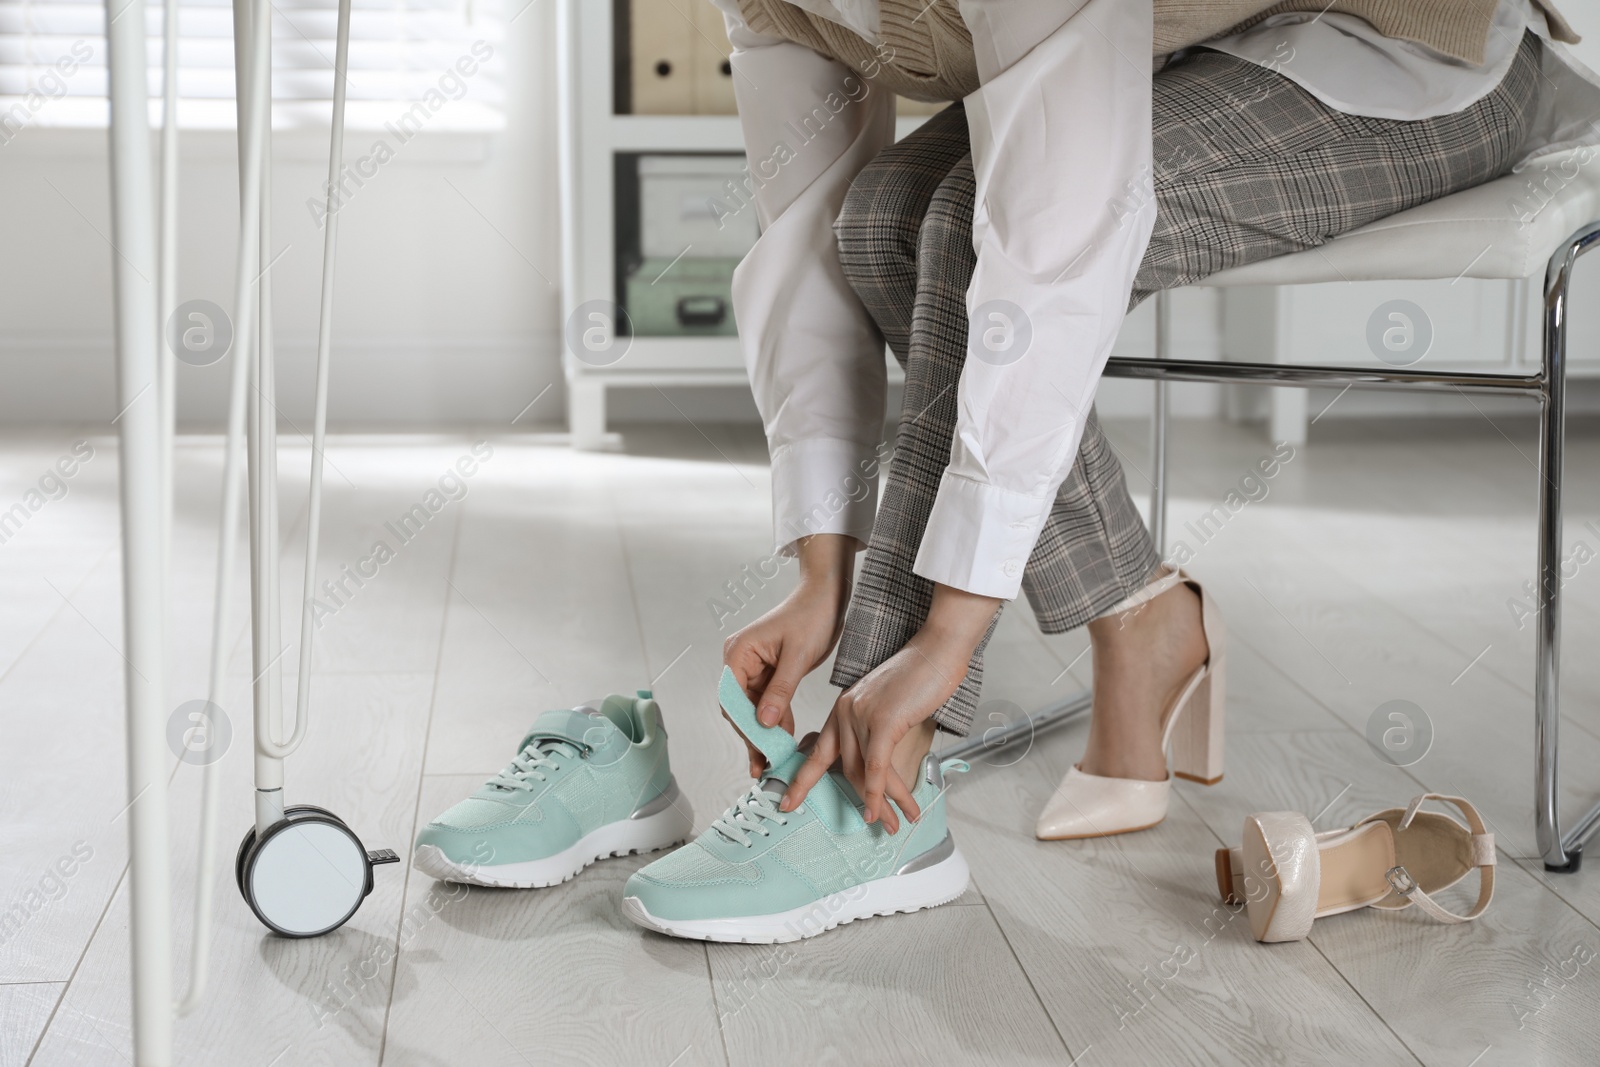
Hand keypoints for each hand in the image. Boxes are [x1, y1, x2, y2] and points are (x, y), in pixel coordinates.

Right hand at [722, 534, 852, 776]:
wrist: (827, 597)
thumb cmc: (812, 616)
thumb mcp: (798, 657)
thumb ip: (780, 691)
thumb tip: (764, 723)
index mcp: (738, 652)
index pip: (731, 699)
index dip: (743, 728)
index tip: (757, 751)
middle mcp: (739, 660)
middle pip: (739, 707)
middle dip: (752, 734)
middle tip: (764, 764)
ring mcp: (752, 667)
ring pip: (752, 708)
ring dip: (764, 731)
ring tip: (774, 758)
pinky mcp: (767, 672)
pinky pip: (766, 701)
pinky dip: (775, 719)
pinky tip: (784, 738)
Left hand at [783, 583, 1000, 832]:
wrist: (937, 650)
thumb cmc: (918, 676)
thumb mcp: (887, 705)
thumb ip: (875, 730)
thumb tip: (877, 763)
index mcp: (843, 708)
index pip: (817, 750)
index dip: (802, 779)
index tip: (787, 801)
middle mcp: (845, 712)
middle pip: (842, 768)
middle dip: (857, 801)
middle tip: (869, 825)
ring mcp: (862, 716)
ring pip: (862, 772)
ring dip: (878, 804)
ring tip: (891, 824)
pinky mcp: (883, 721)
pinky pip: (876, 765)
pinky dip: (877, 792)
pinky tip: (881, 809)